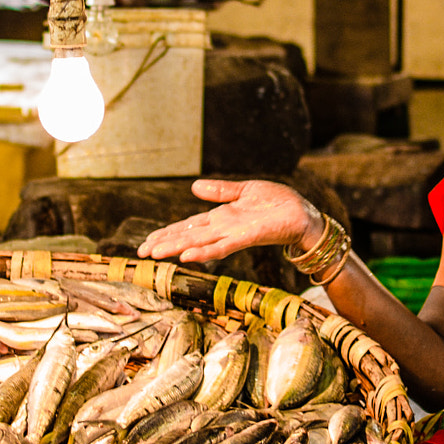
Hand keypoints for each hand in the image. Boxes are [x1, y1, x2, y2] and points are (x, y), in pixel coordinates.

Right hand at [136, 179, 320, 263]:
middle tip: (141, 252)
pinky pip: (222, 247)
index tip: (147, 240)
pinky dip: (204, 252)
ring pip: (199, 244)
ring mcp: (233, 234)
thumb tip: (193, 187)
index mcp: (221, 217)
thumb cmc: (278, 203)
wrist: (302, 213)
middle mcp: (223, 228)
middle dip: (164, 243)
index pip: (188, 226)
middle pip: (188, 236)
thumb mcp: (245, 190)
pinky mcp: (247, 237)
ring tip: (155, 254)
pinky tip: (187, 256)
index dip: (168, 232)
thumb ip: (220, 191)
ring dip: (177, 249)